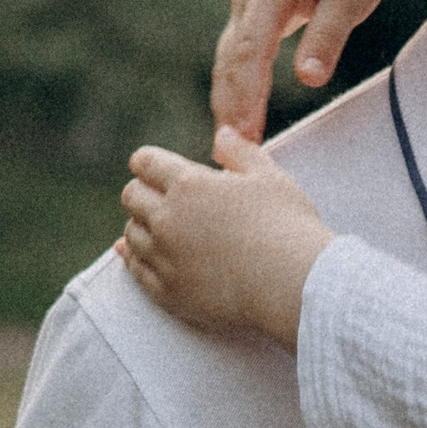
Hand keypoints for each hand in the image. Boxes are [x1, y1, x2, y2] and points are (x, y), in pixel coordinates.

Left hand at [118, 131, 333, 343]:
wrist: (294, 286)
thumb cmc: (288, 226)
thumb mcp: (269, 177)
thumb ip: (240, 152)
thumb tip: (222, 134)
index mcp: (189, 184)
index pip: (145, 162)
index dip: (148, 162)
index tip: (154, 167)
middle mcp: (168, 219)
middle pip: (131, 197)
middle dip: (142, 192)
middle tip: (158, 197)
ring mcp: (165, 258)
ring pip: (131, 235)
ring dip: (141, 227)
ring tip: (160, 229)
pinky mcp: (169, 293)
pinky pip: (136, 271)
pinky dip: (135, 260)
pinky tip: (141, 256)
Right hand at [210, 0, 412, 141]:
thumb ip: (328, 37)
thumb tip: (309, 79)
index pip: (249, 51)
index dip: (245, 95)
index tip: (244, 132)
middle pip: (229, 61)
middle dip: (228, 107)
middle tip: (228, 151)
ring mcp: (247, 8)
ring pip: (228, 62)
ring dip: (227, 102)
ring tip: (228, 146)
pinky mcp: (256, 17)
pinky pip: (239, 58)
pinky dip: (236, 89)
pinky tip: (239, 120)